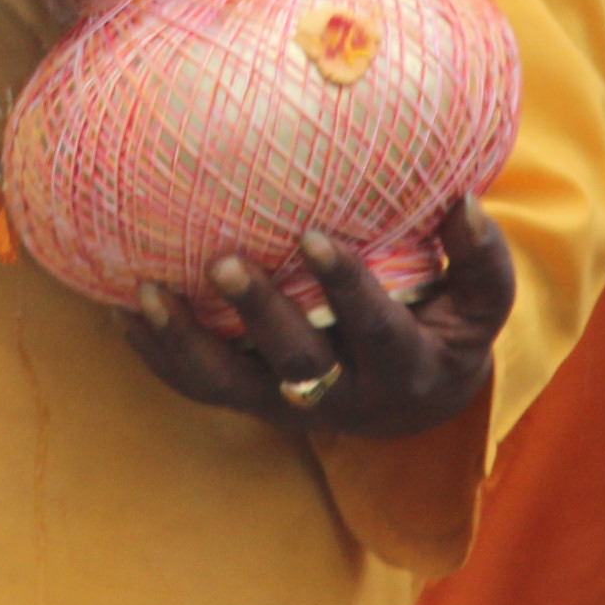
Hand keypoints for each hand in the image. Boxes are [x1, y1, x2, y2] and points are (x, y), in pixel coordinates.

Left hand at [121, 201, 514, 440]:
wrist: (415, 404)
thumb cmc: (446, 326)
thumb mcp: (482, 302)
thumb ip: (480, 257)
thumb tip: (462, 200)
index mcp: (404, 366)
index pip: (376, 329)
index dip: (346, 287)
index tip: (316, 237)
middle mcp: (342, 395)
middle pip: (295, 363)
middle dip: (258, 314)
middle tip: (223, 262)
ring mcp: (287, 402)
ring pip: (228, 384)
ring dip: (184, 342)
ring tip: (146, 293)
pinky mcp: (250, 398)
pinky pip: (197, 384)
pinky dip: (158, 350)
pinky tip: (122, 309)